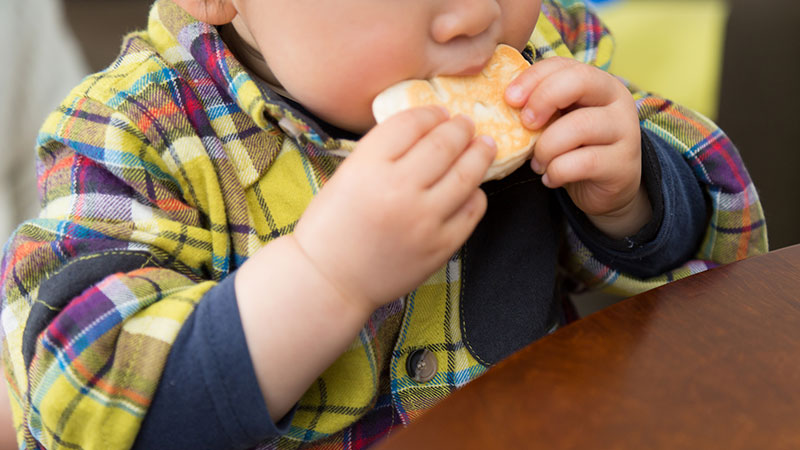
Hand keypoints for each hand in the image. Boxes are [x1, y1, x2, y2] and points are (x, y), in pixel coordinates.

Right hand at [292, 106, 496, 311]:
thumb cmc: (331, 226)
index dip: (430, 113)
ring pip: (466, 174)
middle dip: (460, 128)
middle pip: (443, 144)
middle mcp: (398, 190)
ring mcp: (423, 220)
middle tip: (465, 123)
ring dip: (479, 153)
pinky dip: (476, 193)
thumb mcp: (346, 175)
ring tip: (484, 145)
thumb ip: (381, 152)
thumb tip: (425, 129)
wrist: (330, 280)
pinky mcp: (440, 246)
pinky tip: (472, 187)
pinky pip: (472, 210)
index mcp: (367, 167)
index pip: (411, 124)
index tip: (438, 113)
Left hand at [504, 57, 650, 237]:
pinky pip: (582, 162)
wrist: (605, 188)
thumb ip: (538, 107)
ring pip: (579, 126)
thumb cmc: (573, 148)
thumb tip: (497, 101)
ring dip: (546, 147)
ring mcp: (625, 130)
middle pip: (579, 81)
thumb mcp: (556, 121)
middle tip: (526, 124)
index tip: (509, 99)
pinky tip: (551, 178)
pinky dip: (557, 172)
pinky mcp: (622, 163)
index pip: (563, 65)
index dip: (532, 78)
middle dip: (543, 99)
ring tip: (537, 163)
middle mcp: (617, 99)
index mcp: (597, 82)